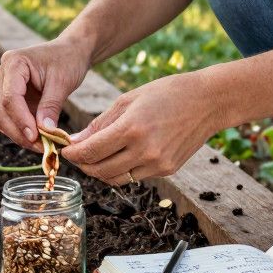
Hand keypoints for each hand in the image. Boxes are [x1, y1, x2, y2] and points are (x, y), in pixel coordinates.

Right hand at [0, 36, 91, 151]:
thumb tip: (44, 132)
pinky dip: (20, 131)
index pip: (10, 98)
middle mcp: (1, 73)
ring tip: (42, 144)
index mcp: (13, 62)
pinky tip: (38, 138)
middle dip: (19, 132)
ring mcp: (1, 86)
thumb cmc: (67, 61)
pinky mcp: (7, 98)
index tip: (36, 138)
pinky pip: (7, 119)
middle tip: (41, 147)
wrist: (69, 52)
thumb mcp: (62, 82)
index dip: (21, 120)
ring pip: (0, 118)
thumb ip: (51, 106)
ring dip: (18, 135)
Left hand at [61, 70, 220, 185]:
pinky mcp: (167, 170)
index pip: (91, 152)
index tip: (64, 150)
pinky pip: (135, 176)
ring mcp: (158, 164)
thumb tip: (75, 142)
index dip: (73, 154)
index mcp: (131, 129)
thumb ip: (100, 124)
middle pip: (100, 171)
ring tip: (96, 157)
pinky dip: (123, 169)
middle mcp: (145, 151)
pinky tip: (121, 155)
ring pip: (117, 179)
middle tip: (77, 155)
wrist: (207, 101)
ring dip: (101, 171)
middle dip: (83, 165)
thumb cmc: (166, 93)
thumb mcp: (127, 100)